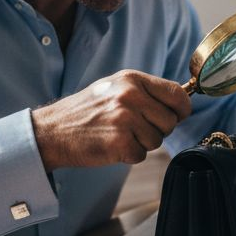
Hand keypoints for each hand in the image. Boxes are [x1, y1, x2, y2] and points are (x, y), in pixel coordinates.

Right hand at [31, 70, 190, 169]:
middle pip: (170, 121)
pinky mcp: (119, 142)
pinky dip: (129, 156)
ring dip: (142, 143)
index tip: (177, 115)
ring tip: (118, 135)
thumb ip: (146, 92)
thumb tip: (180, 102)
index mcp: (132, 79)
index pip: (176, 94)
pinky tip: (112, 146)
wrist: (53, 131)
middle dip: (158, 130)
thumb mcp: (115, 88)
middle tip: (134, 128)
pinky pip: (141, 155)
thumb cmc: (86, 111)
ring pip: (157, 140)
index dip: (181, 109)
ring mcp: (125, 119)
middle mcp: (130, 96)